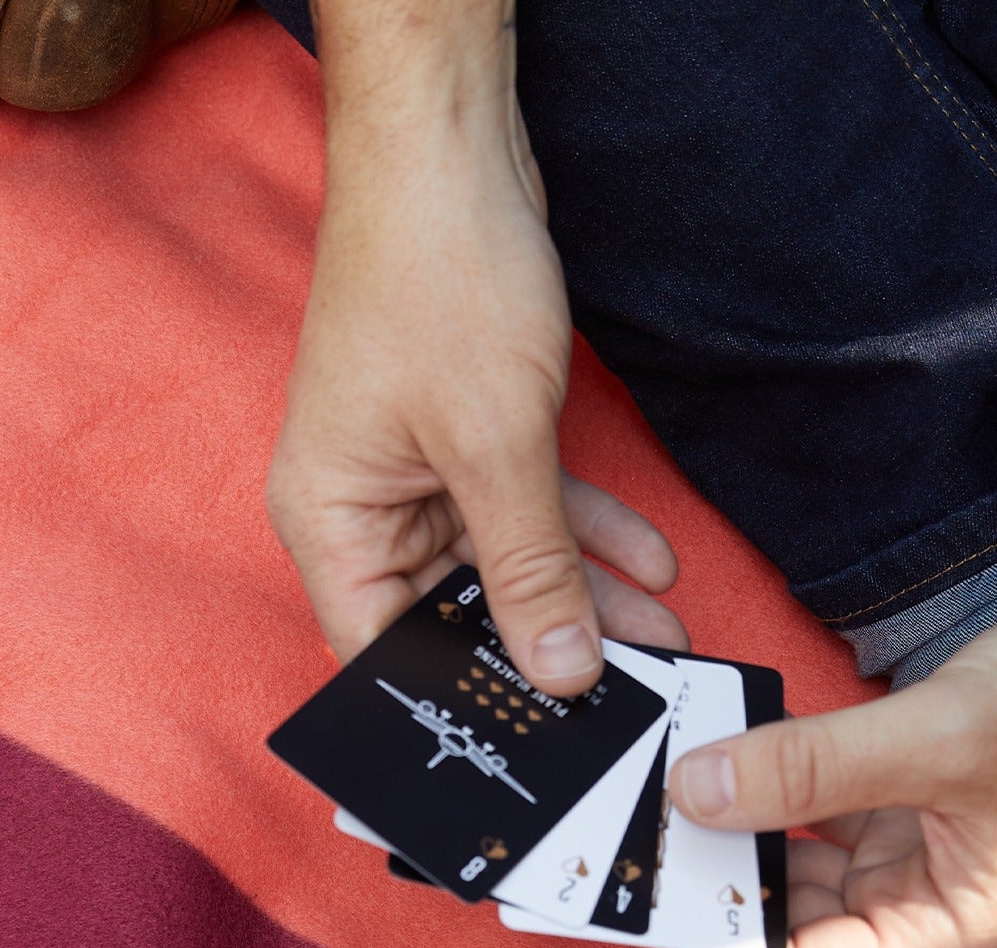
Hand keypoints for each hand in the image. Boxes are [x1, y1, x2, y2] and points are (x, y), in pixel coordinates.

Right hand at [266, 38, 684, 691]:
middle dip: (544, 652)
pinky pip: (528, 512)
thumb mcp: (494, 447)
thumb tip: (562, 673)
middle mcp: (365, 511)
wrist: (452, 147)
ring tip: (664, 641)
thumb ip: (530, 570)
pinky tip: (651, 563)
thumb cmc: (436, 280)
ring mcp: (416, 476)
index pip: (382, 655)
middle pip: (453, 619)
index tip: (530, 751)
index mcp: (332, 523)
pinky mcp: (466, 441)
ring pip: (505, 568)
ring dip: (586, 598)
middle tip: (626, 700)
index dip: (454, 707)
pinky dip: (588, 532)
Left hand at [664, 605, 996, 947]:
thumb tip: (696, 789)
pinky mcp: (911, 818)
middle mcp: (922, 925)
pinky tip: (729, 751)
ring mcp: (916, 872)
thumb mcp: (941, 738)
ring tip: (671, 780)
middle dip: (717, 883)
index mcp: (941, 946)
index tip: (653, 882)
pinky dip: (773, 790)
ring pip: (794, 874)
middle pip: (785, 932)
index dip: (717, 941)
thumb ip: (811, 769)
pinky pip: (818, 820)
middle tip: (640, 823)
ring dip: (737, 833)